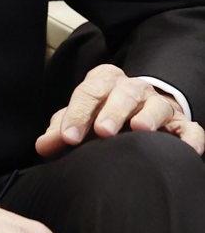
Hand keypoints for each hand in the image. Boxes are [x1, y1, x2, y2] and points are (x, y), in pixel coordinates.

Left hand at [35, 63, 204, 157]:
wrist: (134, 114)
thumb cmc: (99, 117)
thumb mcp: (78, 120)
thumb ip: (61, 130)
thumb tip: (43, 146)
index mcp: (104, 81)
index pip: (89, 91)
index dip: (78, 114)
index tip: (68, 138)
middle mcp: (134, 89)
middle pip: (124, 93)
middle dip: (112, 111)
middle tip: (102, 131)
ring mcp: (160, 105)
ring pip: (158, 105)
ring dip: (149, 116)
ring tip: (140, 129)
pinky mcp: (181, 124)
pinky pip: (191, 129)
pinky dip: (191, 139)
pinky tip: (185, 151)